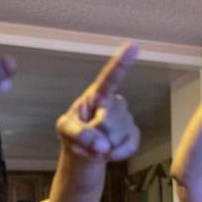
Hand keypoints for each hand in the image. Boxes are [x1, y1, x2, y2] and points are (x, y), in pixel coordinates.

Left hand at [57, 42, 140, 162]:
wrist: (83, 156)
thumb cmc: (71, 136)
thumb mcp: (66, 131)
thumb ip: (80, 134)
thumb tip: (104, 146)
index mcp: (96, 95)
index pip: (110, 77)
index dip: (122, 62)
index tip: (135, 45)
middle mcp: (114, 103)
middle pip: (110, 119)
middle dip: (96, 135)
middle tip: (85, 140)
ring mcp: (126, 119)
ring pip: (118, 134)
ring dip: (103, 147)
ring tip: (92, 147)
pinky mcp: (133, 134)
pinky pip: (129, 146)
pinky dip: (117, 154)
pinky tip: (108, 154)